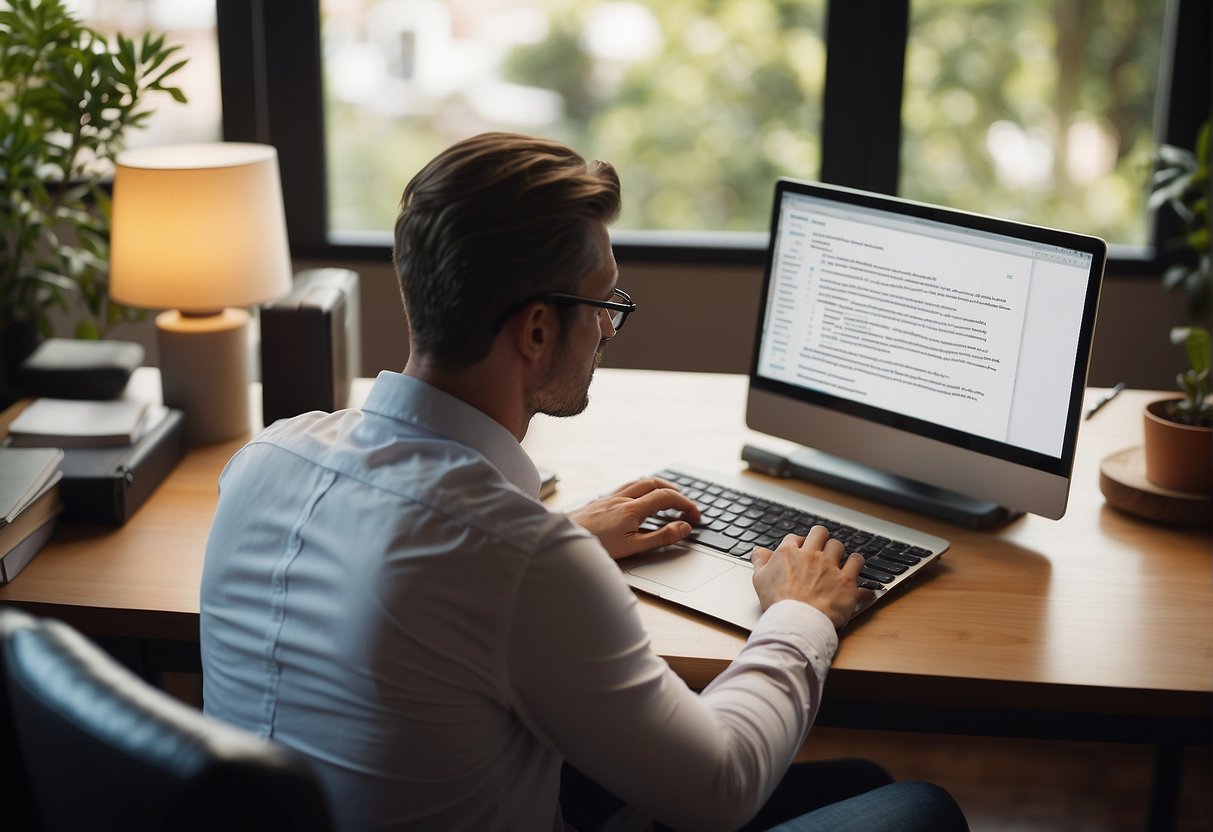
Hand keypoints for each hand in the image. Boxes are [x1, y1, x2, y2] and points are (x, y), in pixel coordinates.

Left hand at [569, 477, 701, 559]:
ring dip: (658, 487)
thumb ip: (660, 537)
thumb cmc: (595, 545)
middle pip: (654, 483)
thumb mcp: (633, 547)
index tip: (695, 516)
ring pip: (639, 483)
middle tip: (685, 506)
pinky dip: (640, 490)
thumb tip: (684, 527)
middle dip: (674, 491)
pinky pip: (625, 488)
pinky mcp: (599, 501)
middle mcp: (621, 498)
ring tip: (667, 498)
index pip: (667, 497)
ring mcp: (609, 497)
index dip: (686, 504)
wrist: (562, 537)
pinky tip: (638, 501)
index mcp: (632, 509)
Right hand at [749, 526, 870, 628]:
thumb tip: (759, 551)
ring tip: (837, 558)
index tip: (801, 550)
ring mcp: (830, 566)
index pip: (795, 538)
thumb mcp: (759, 580)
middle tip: (821, 547)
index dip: (798, 543)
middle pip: (819, 533)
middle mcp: (810, 555)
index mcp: (789, 553)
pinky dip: (856, 562)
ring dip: (837, 550)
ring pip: (838, 545)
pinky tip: (853, 566)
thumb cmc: (778, 603)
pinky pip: (857, 561)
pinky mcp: (846, 579)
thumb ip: (760, 561)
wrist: (797, 621)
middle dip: (820, 538)